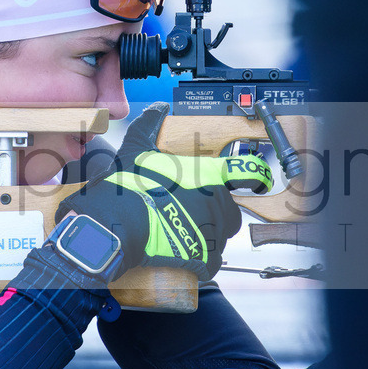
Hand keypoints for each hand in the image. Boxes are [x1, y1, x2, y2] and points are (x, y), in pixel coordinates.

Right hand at [56, 102, 273, 280]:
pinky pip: (211, 260)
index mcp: (207, 176)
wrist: (113, 227)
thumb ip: (148, 126)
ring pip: (220, 235)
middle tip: (186, 212)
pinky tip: (183, 254)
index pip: (246, 174)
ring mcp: (212, 232)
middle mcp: (216, 204)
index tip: (254, 181)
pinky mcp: (203, 258)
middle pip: (228, 209)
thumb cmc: (127, 189)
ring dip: (206, 235)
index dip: (251, 177)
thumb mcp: (135, 151)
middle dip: (212, 212)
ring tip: (180, 233)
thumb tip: (157, 108)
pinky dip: (201, 259)